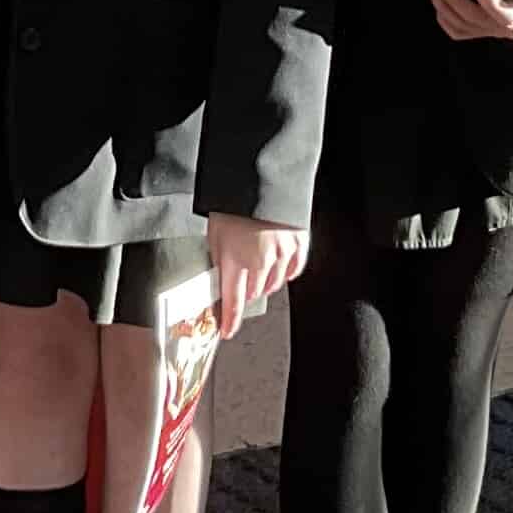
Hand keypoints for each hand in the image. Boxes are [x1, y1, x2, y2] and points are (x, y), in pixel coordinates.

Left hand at [207, 212, 305, 337]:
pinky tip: (279, 266)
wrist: (256, 181)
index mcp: (234, 260)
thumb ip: (220, 259)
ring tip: (258, 264)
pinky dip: (285, 273)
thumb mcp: (214, 234)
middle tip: (242, 275)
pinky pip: (293, 271)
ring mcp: (281, 254)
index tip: (227, 331)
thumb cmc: (232, 205)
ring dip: (264, 282)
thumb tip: (222, 279)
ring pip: (274, 285)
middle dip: (246, 289)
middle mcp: (259, 262)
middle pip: (253, 293)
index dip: (230, 320)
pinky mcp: (297, 245)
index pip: (232, 301)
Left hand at [427, 0, 512, 41]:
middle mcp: (510, 29)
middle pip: (477, 20)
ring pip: (463, 26)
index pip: (507, 17)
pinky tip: (437, 2)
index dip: (490, 3)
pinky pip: (459, 32)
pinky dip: (444, 18)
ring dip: (444, 5)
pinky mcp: (482, 31)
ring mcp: (494, 31)